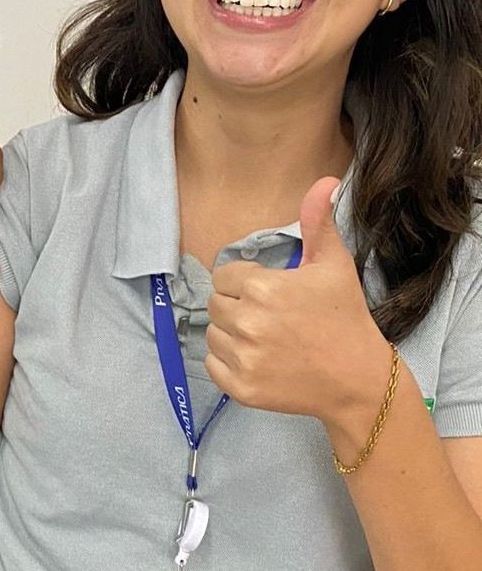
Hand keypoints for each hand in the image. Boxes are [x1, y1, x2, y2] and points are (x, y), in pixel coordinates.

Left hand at [206, 177, 391, 424]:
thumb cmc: (346, 318)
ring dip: (232, 334)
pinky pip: (212, 365)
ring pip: (212, 334)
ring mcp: (244, 358)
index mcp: (263, 288)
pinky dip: (228, 363)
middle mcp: (248, 323)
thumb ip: (319, 223)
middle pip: (216, 304)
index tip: (270, 294)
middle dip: (237, 307)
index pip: (224, 276)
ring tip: (268, 339)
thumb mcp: (334, 265)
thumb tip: (325, 182)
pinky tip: (259, 360)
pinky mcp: (241, 388)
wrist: (360, 381)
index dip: (245, 282)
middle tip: (271, 318)